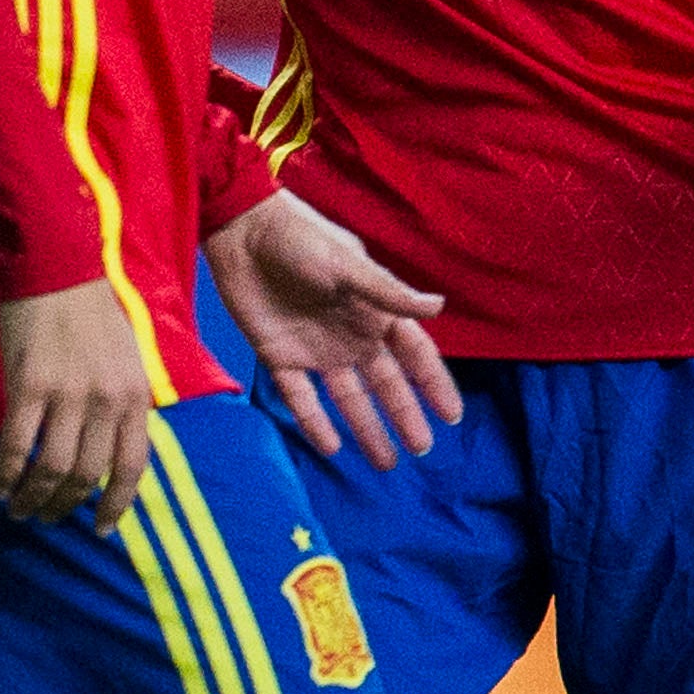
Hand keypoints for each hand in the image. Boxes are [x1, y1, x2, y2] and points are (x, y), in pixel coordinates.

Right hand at [0, 277, 156, 526]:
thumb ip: (121, 404)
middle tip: (45, 517)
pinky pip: (15, 444)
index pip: (132, 468)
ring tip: (19, 509)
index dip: (116, 506)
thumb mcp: (126, 360)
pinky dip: (4, 473)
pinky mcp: (29, 387)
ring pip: (51, 468)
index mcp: (135, 396)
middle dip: (65, 506)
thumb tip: (106, 452)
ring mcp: (68, 395)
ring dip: (33, 497)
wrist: (56, 268)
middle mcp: (107, 401)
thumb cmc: (91, 312)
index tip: (100, 530)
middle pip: (87, 475)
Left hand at [205, 189, 457, 466]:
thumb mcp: (348, 265)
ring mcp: (316, 350)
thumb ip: (389, 293)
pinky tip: (331, 447)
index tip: (452, 416)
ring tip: (384, 462)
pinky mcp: (279, 357)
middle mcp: (351, 337)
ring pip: (347, 399)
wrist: (242, 232)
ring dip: (366, 429)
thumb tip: (440, 306)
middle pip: (385, 385)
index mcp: (375, 313)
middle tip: (421, 449)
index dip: (433, 384)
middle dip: (404, 416)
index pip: (414, 356)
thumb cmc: (301, 239)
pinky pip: (300, 398)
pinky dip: (314, 422)